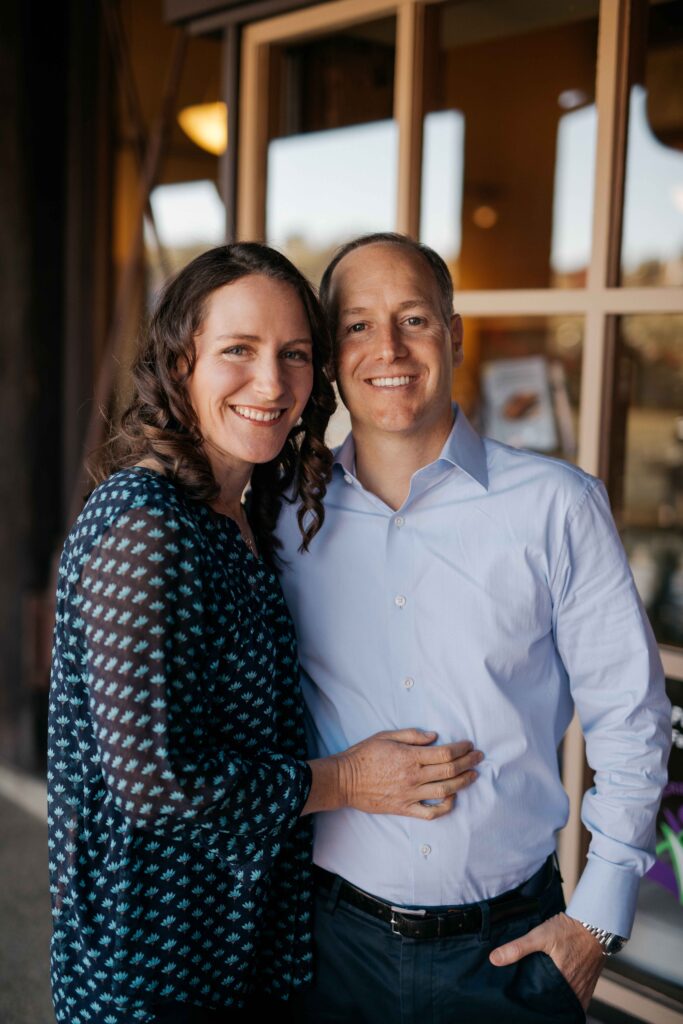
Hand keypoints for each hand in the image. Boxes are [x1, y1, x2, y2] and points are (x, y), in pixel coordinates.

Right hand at [337, 730, 481, 818]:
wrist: (344, 780)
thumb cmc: (363, 755)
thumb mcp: (385, 736)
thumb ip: (412, 735)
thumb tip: (434, 736)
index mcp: (409, 756)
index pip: (444, 753)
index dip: (461, 749)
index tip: (469, 745)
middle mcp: (413, 776)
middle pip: (449, 771)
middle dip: (468, 763)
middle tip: (479, 757)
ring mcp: (410, 795)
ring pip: (445, 791)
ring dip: (463, 783)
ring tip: (473, 776)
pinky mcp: (404, 808)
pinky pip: (430, 812)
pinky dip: (445, 807)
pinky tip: (452, 798)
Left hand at [490, 912, 604, 1009]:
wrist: (595, 923)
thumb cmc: (569, 930)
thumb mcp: (540, 935)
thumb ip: (517, 948)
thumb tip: (495, 959)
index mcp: (561, 982)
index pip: (543, 1002)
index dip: (532, 1001)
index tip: (522, 997)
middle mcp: (574, 989)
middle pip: (555, 1003)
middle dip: (543, 1000)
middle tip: (531, 994)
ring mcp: (584, 988)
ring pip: (566, 1001)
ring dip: (555, 998)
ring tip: (542, 991)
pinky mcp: (589, 983)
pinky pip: (577, 997)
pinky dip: (567, 995)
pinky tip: (557, 988)